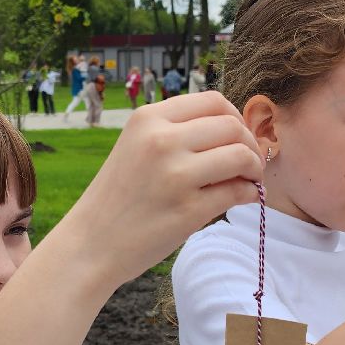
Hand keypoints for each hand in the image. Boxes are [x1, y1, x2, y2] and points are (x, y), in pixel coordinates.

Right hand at [51, 93, 260, 291]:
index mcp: (148, 118)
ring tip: (247, 180)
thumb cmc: (118, 197)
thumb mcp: (136, 146)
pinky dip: (248, 194)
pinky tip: (240, 198)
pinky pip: (237, 191)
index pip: (212, 100)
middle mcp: (161, 140)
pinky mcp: (188, 209)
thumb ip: (176, 132)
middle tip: (248, 164)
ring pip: (241, 155)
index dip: (235, 118)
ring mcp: (175, 175)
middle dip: (250, 144)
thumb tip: (234, 129)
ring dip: (254, 168)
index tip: (236, 137)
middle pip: (232, 126)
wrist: (90, 244)